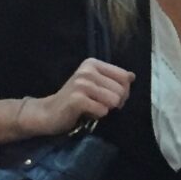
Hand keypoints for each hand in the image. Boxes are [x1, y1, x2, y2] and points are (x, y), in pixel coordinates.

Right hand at [19, 56, 133, 135]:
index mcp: (92, 63)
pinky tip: (85, 113)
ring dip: (105, 109)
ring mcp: (81, 84)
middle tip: (100, 105)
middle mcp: (87, 71)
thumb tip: (132, 76)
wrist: (48, 113)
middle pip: (122, 90)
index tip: (110, 97)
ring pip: (114, 100)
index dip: (123, 92)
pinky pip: (102, 111)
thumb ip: (113, 79)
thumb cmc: (75, 100)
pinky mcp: (77, 99)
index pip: (125, 77)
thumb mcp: (95, 85)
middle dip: (115, 103)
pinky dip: (97, 116)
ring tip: (92, 108)